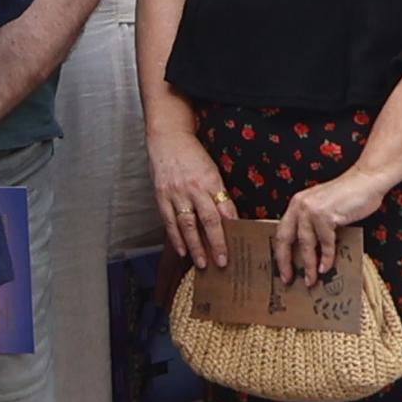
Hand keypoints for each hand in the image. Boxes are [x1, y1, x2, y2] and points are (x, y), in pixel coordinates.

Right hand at [143, 108, 232, 268]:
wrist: (167, 137)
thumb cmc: (192, 154)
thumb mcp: (212, 170)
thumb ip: (218, 193)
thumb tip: (229, 219)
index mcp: (211, 180)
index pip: (225, 208)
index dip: (232, 228)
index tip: (239, 245)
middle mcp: (194, 188)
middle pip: (208, 220)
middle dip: (216, 243)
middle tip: (222, 262)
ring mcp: (176, 193)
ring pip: (187, 224)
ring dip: (195, 246)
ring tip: (202, 263)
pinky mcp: (161, 195)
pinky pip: (169, 221)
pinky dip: (175, 238)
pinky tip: (182, 250)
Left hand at [272, 165, 391, 284]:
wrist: (366, 181)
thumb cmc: (347, 196)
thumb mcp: (322, 208)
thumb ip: (312, 225)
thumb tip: (309, 254)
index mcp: (296, 204)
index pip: (281, 232)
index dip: (280, 254)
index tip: (283, 271)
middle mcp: (300, 206)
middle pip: (285, 239)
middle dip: (285, 262)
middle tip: (288, 279)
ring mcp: (312, 210)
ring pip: (306, 244)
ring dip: (308, 266)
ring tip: (311, 280)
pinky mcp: (326, 215)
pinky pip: (325, 243)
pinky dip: (326, 258)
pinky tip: (326, 267)